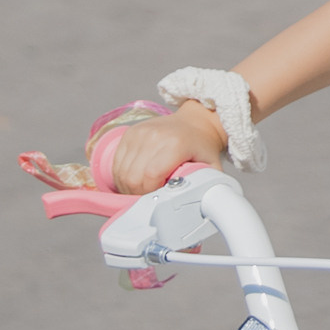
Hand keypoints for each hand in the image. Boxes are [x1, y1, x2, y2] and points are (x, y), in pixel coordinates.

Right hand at [109, 100, 226, 196]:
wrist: (196, 122)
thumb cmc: (203, 147)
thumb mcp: (212, 167)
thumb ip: (206, 187)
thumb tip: (198, 208)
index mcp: (175, 144)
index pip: (151, 176)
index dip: (150, 193)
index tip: (158, 199)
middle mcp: (154, 136)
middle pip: (132, 177)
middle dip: (137, 194)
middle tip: (148, 198)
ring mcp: (140, 133)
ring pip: (122, 171)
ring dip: (128, 187)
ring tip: (141, 190)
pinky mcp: (129, 133)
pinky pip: (117, 162)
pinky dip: (121, 176)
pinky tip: (134, 180)